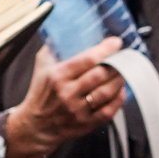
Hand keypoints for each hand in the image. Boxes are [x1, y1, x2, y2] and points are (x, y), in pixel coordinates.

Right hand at [2, 39, 125, 157]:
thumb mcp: (41, 68)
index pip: (87, 59)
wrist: (34, 126)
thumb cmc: (40, 95)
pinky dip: (118, 99)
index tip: (115, 43)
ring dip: (120, 80)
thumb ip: (54, 49)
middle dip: (117, 63)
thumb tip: (68, 31)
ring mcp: (78, 110)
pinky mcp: (86, 123)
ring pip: (107, 92)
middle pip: (101, 75)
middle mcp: (68, 93)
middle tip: (124, 57)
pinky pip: (109, 110)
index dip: (106, 49)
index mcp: (57, 76)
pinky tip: (119, 91)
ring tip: (123, 72)